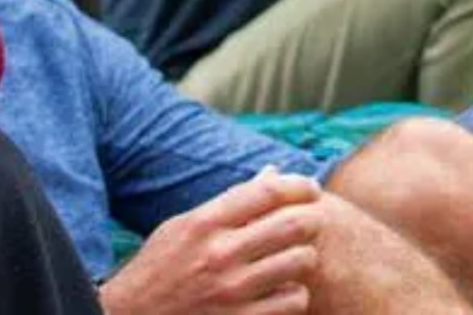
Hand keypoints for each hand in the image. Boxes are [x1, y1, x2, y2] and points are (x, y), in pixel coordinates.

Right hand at [100, 168, 322, 314]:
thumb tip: (273, 173)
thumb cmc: (160, 268)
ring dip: (304, 257)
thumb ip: (229, 202)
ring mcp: (232, 291)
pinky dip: (295, 293)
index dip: (299, 185)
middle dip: (312, 219)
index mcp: (204, 222)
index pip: (268, 191)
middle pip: (293, 224)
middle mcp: (220, 254)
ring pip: (301, 262)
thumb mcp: (184, 226)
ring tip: (294, 258)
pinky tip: (283, 290)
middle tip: (311, 222)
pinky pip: (294, 301)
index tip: (310, 189)